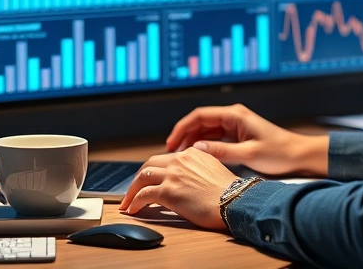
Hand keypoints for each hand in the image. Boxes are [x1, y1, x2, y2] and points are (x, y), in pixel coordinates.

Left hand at [117, 147, 237, 230]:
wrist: (234, 201)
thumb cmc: (229, 192)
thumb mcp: (214, 170)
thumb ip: (198, 168)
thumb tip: (188, 180)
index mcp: (192, 153)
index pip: (165, 159)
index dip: (154, 170)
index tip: (149, 179)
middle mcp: (180, 160)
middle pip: (149, 164)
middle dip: (138, 178)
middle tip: (133, 189)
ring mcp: (173, 174)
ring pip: (142, 177)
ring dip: (132, 190)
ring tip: (128, 202)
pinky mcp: (168, 191)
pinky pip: (143, 195)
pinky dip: (135, 202)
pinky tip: (133, 209)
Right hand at [166, 104, 328, 176]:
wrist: (299, 156)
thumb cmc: (279, 153)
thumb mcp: (248, 155)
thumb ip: (221, 151)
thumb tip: (196, 149)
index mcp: (235, 115)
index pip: (200, 116)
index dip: (182, 128)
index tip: (171, 142)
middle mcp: (233, 117)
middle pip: (201, 122)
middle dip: (184, 135)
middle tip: (172, 152)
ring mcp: (236, 125)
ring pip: (206, 130)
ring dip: (193, 141)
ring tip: (181, 156)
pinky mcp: (238, 135)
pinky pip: (215, 137)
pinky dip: (204, 145)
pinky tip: (198, 156)